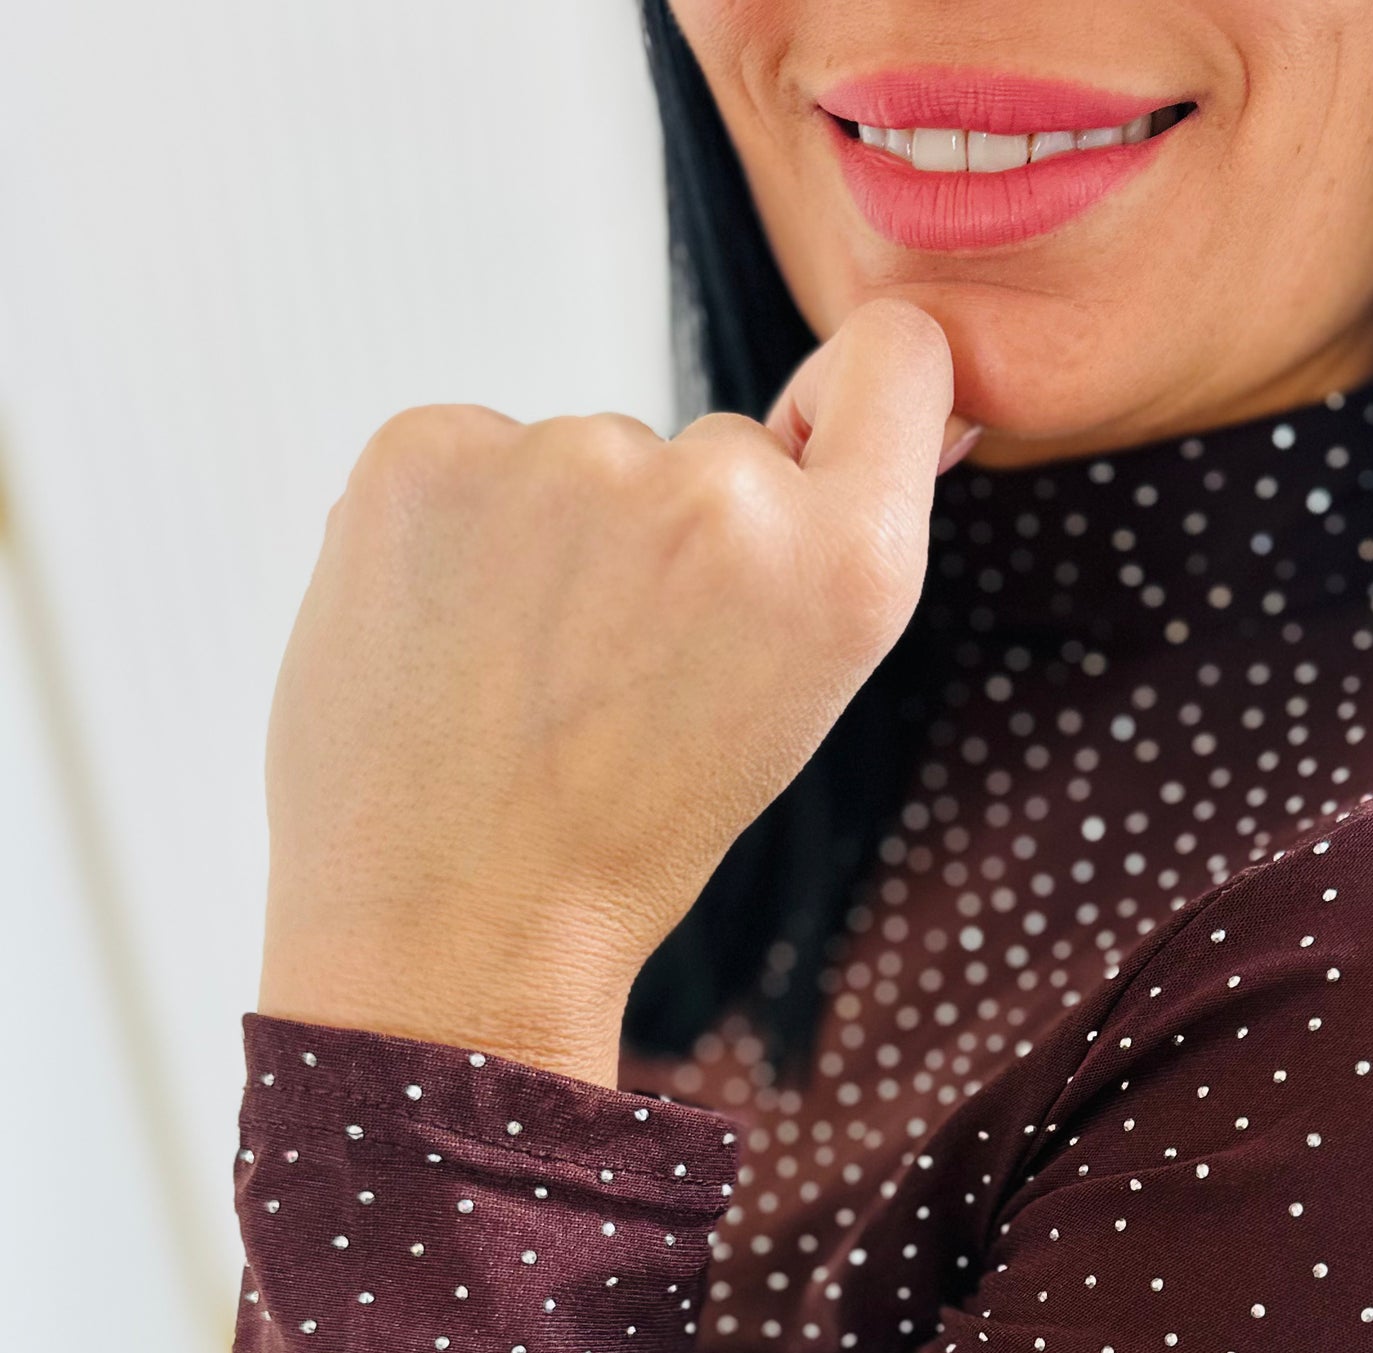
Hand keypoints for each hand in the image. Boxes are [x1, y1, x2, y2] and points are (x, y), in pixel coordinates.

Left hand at [259, 300, 970, 1083]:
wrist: (450, 935)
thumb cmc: (623, 843)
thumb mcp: (790, 702)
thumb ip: (832, 545)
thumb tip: (903, 388)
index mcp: (842, 568)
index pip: (898, 358)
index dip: (851, 400)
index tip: (805, 453)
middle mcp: (720, 489)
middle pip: (716, 447)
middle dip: (674, 540)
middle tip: (614, 683)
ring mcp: (567, 456)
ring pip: (585, 461)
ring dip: (556, 541)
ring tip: (518, 681)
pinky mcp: (430, 448)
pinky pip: (471, 455)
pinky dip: (456, 533)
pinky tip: (446, 640)